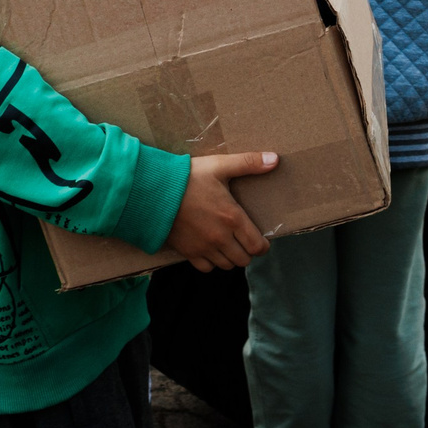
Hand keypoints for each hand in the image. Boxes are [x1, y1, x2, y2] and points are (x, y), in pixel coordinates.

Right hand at [167, 151, 276, 268]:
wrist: (152, 190)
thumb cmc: (187, 177)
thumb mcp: (219, 165)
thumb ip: (248, 163)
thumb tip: (275, 159)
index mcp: (232, 218)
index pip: (257, 246)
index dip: (262, 245)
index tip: (260, 239)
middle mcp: (221, 238)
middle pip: (244, 259)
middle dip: (247, 251)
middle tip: (242, 239)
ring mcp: (204, 247)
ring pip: (227, 265)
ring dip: (230, 257)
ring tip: (227, 243)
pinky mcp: (188, 252)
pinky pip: (206, 268)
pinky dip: (211, 262)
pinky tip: (209, 248)